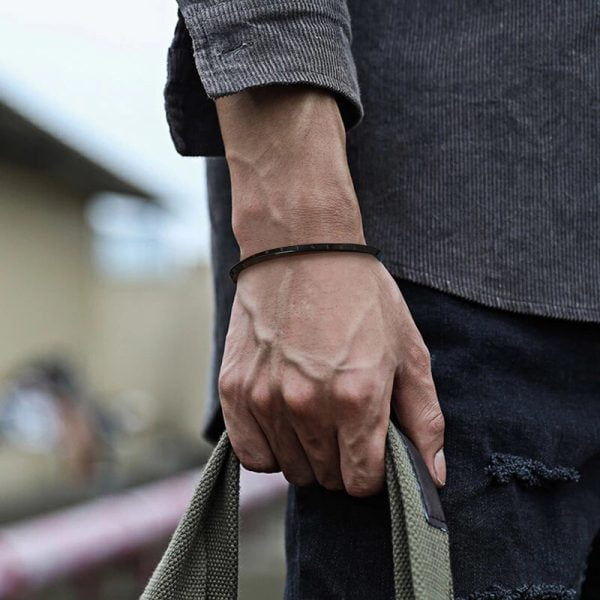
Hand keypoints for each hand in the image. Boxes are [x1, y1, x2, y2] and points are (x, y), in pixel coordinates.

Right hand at [215, 84, 445, 495]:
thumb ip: (424, 418)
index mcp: (358, 398)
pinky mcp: (235, 390)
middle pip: (326, 477)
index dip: (371, 471)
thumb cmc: (359, 295)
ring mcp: (266, 399)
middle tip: (342, 421)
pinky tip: (282, 420)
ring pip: (291, 468)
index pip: (362, 481)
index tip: (369, 447)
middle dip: (340, 461)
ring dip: (306, 452)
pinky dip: (269, 448)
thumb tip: (434, 476)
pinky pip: (251, 455)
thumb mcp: (407, 350)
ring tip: (313, 411)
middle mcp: (308, 406)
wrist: (301, 249)